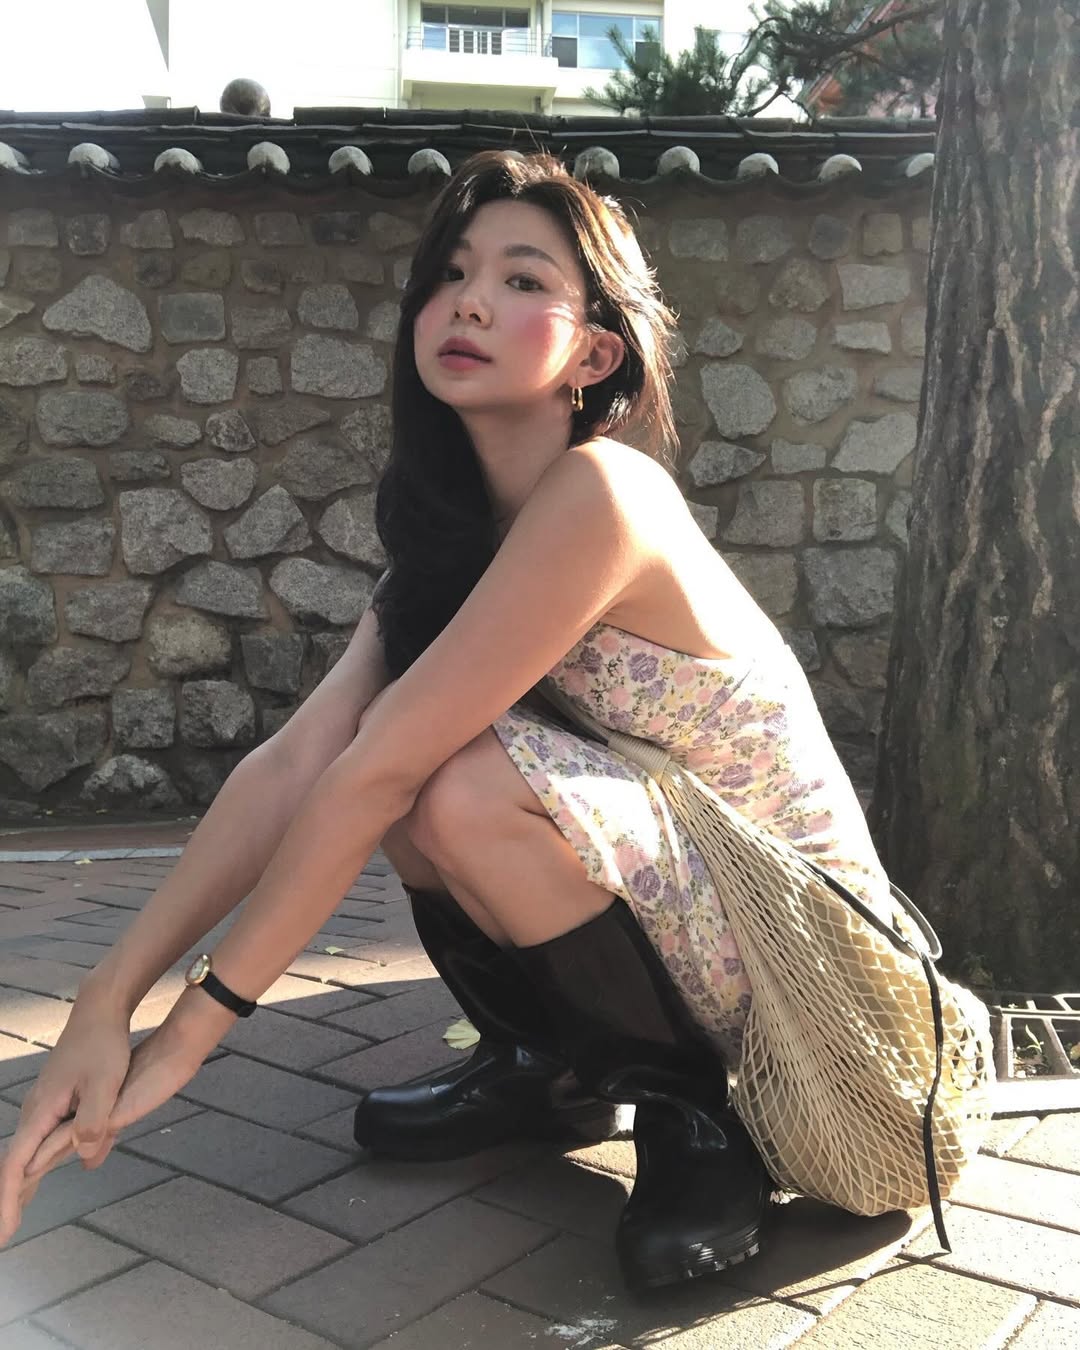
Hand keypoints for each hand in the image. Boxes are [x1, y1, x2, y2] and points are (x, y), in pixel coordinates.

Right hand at [0, 997, 131, 1245]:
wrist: (99, 1011)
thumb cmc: (103, 1046)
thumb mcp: (106, 1084)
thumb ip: (95, 1121)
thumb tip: (83, 1157)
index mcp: (42, 1112)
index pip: (16, 1167)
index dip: (7, 1201)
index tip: (3, 1233)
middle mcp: (35, 1112)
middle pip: (16, 1166)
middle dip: (8, 1202)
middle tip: (4, 1237)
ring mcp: (44, 1107)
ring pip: (28, 1155)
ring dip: (20, 1187)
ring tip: (12, 1218)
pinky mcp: (56, 1102)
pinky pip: (42, 1142)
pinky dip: (36, 1166)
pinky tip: (36, 1179)